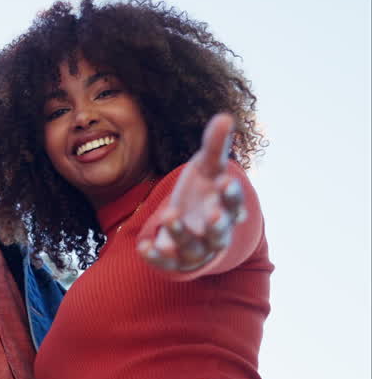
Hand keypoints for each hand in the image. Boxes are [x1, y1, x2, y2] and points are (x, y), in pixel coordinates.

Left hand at [138, 113, 245, 272]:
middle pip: (219, 232)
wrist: (190, 224)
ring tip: (168, 215)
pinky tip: (144, 246)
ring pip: (192, 248)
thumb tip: (225, 115)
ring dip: (181, 234)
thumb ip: (215, 146)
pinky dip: (156, 257)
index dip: (232, 194)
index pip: (234, 203)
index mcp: (225, 208)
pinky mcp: (175, 261)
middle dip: (216, 224)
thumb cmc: (202, 192)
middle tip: (212, 213)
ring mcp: (195, 249)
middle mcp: (214, 232)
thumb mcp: (207, 167)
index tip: (226, 180)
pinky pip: (167, 263)